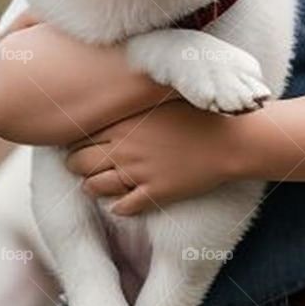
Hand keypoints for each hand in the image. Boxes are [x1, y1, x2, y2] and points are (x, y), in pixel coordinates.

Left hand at [63, 100, 245, 215]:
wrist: (229, 140)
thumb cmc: (197, 114)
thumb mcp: (158, 98)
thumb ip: (130, 101)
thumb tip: (109, 98)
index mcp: (123, 123)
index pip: (78, 136)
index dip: (75, 141)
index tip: (80, 142)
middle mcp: (125, 148)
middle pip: (79, 163)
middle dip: (77, 165)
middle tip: (82, 165)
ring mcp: (139, 172)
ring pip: (95, 187)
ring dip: (92, 187)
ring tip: (96, 184)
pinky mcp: (155, 192)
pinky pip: (123, 207)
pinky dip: (118, 207)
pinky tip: (121, 203)